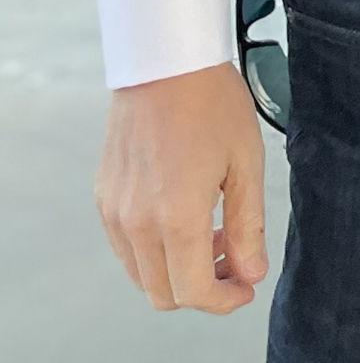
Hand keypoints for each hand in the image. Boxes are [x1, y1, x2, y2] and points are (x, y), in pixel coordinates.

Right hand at [98, 63, 267, 312]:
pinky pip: (127, 248)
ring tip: (214, 231)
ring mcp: (114, 213)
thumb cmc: (212, 103)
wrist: (165, 63)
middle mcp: (136, 224)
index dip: (224, 300)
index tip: (246, 288)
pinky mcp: (104, 199)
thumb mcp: (246, 162)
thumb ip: (249, 225)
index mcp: (175, 217)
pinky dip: (155, 250)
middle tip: (235, 258)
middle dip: (203, 288)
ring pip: (142, 275)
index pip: (193, 291)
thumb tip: (252, 273)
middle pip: (164, 294)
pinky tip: (184, 216)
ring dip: (178, 270)